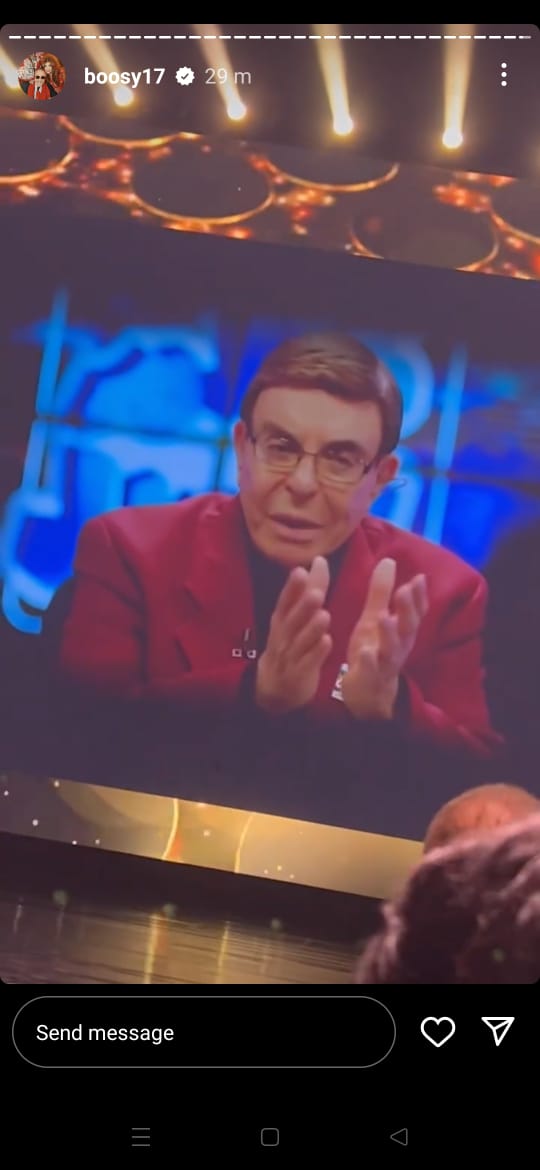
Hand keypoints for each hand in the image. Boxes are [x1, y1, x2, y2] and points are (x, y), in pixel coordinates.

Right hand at [256, 556, 331, 713]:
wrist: (276, 687)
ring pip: (300, 642)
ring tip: (324, 615)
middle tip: (316, 594)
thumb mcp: (297, 616)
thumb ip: (311, 588)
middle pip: (292, 621)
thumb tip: (319, 559)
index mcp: (282, 620)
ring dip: (311, 629)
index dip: (291, 588)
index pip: (285, 601)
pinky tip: (327, 642)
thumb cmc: (290, 643)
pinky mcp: (299, 674)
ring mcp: (289, 656)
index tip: (300, 571)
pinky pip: (307, 663)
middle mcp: (283, 636)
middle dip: (302, 607)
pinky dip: (316, 654)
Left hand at [341, 557, 427, 719]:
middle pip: (408, 627)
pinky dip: (369, 662)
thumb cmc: (373, 650)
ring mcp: (385, 663)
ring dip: (389, 634)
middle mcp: (399, 645)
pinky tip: (365, 652)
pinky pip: (371, 670)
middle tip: (404, 591)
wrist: (368, 692)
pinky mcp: (370, 677)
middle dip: (407, 609)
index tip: (420, 578)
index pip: (415, 611)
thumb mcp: (375, 618)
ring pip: (392, 649)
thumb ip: (381, 592)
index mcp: (402, 630)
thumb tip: (389, 560)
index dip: (419, 597)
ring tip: (385, 618)